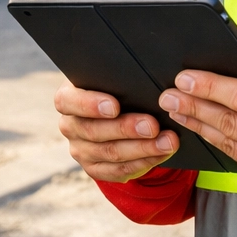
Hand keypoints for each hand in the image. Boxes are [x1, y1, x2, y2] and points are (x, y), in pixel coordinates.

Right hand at [54, 81, 178, 182]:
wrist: (115, 111)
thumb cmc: (116, 84)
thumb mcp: (112, 76)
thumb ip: (119, 72)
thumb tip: (145, 66)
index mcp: (68, 98)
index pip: (69, 101)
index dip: (90, 105)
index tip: (115, 106)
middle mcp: (70, 125)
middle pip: (94, 131)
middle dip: (126, 129)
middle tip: (153, 125)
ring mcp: (81, 150)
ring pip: (110, 153)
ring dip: (142, 148)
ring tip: (168, 141)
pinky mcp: (95, 168)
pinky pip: (119, 170)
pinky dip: (144, 162)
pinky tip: (162, 153)